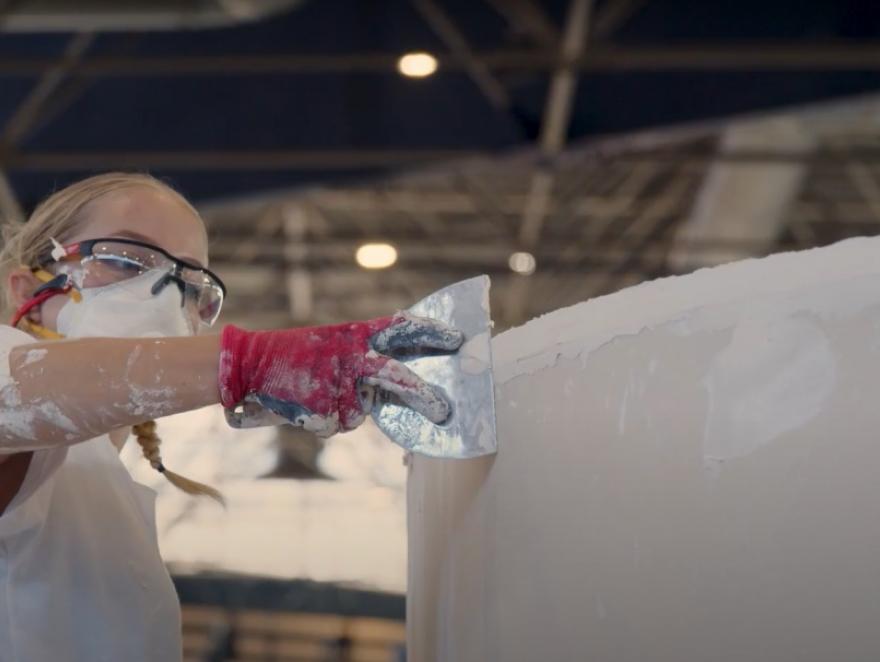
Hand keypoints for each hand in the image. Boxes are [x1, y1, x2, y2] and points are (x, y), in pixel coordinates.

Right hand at [218, 314, 463, 436]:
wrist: (249, 365)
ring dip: (344, 408)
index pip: (402, 328)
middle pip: (398, 378)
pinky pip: (337, 425)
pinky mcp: (326, 412)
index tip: (457, 338)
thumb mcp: (333, 348)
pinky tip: (303, 404)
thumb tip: (401, 384)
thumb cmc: (296, 357)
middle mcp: (353, 359)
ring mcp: (339, 387)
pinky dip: (323, 419)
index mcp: (356, 335)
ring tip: (315, 392)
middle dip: (424, 396)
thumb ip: (365, 361)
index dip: (431, 332)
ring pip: (361, 411)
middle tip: (444, 411)